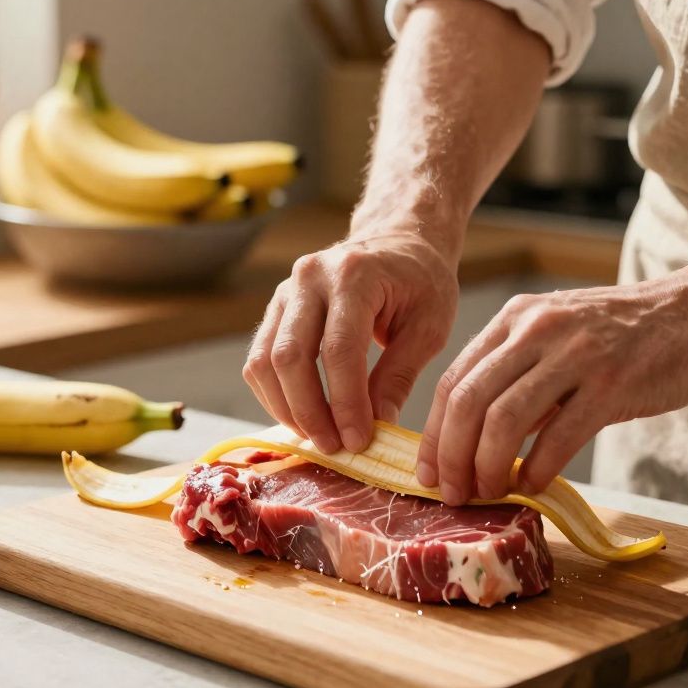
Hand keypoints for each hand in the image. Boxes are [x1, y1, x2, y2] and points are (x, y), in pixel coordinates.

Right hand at [244, 231, 457, 452]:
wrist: (398, 241)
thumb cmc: (421, 281)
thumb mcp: (428, 326)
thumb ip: (399, 376)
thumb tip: (377, 428)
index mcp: (354, 275)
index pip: (338, 349)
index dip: (345, 402)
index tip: (358, 440)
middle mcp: (309, 278)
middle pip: (290, 357)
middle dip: (309, 411)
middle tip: (334, 447)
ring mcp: (285, 291)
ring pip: (264, 361)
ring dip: (286, 408)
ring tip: (318, 437)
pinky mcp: (276, 308)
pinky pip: (258, 359)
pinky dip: (274, 395)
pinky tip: (302, 416)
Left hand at [417, 275, 687, 503]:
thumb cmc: (627, 333)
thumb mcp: (557, 335)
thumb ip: (517, 374)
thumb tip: (474, 438)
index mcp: (515, 319)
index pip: (454, 380)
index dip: (434, 434)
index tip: (429, 472)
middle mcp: (537, 330)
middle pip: (469, 401)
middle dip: (452, 457)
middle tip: (453, 493)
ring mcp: (574, 354)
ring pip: (504, 419)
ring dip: (489, 467)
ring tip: (491, 493)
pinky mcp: (612, 382)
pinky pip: (558, 435)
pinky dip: (538, 469)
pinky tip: (534, 485)